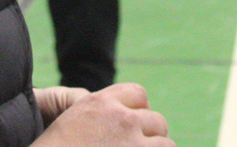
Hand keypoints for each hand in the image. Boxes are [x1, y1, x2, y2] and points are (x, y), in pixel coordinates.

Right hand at [35, 83, 172, 146]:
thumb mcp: (70, 125)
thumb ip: (96, 121)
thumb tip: (116, 132)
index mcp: (99, 103)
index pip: (137, 94)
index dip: (138, 112)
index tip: (132, 129)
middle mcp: (121, 119)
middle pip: (157, 121)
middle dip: (152, 137)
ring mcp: (133, 144)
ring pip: (166, 144)